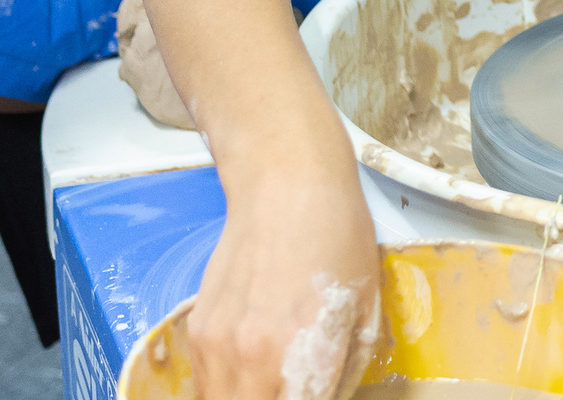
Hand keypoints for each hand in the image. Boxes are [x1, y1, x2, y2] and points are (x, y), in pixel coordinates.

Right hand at [184, 145, 382, 399]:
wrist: (286, 185)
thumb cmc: (337, 236)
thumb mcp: (365, 306)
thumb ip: (344, 365)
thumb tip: (327, 394)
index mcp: (299, 350)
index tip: (315, 391)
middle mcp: (248, 355)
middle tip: (294, 388)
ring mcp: (215, 344)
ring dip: (247, 398)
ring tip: (273, 383)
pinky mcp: (197, 330)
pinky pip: (205, 383)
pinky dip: (226, 387)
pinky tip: (251, 372)